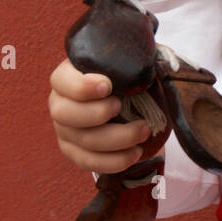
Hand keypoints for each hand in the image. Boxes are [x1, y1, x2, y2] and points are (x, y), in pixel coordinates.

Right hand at [48, 58, 150, 175]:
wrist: (130, 103)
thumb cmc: (127, 77)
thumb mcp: (130, 61)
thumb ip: (137, 57)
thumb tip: (161, 62)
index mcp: (68, 77)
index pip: (61, 81)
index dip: (81, 86)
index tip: (107, 86)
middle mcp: (60, 104)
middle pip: (65, 114)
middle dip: (96, 113)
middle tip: (121, 107)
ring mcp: (65, 131)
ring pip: (82, 141)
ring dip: (116, 139)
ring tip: (144, 130)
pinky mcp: (75, 153)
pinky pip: (89, 163)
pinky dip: (114, 161)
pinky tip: (135, 153)